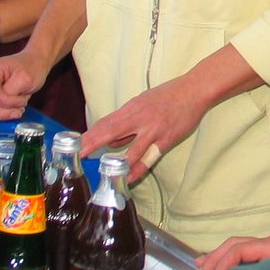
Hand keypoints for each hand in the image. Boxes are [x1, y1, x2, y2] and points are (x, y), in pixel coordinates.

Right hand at [0, 51, 50, 119]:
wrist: (36, 62)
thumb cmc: (33, 67)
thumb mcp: (26, 79)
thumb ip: (11, 92)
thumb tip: (2, 105)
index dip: (6, 102)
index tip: (22, 101)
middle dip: (4, 110)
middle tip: (20, 109)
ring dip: (4, 112)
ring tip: (19, 108)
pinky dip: (3, 112)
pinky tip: (14, 109)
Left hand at [79, 76, 211, 182]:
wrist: (194, 90)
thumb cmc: (168, 95)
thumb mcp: (143, 102)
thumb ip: (127, 120)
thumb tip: (111, 138)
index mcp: (132, 108)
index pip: (106, 122)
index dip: (90, 134)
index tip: (75, 143)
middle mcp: (139, 118)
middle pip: (111, 132)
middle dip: (93, 144)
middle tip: (78, 155)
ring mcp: (153, 130)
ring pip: (130, 150)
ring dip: (116, 163)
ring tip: (102, 173)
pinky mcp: (166, 140)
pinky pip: (149, 158)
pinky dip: (138, 169)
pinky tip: (129, 178)